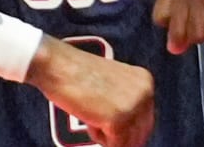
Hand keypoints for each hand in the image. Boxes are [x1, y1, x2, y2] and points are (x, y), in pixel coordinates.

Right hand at [26, 36, 154, 146]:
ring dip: (109, 136)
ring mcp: (133, 106)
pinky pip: (114, 145)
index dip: (127, 129)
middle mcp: (144, 92)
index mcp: (144, 81)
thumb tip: (131, 129)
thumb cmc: (76, 74)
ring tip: (93, 118)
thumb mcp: (112, 84)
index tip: (112, 128)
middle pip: (140, 133)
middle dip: (120, 135)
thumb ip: (125, 101)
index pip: (145, 120)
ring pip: (128, 141)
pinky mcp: (118, 119)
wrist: (57, 65)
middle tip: (101, 127)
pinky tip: (89, 119)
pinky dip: (98, 137)